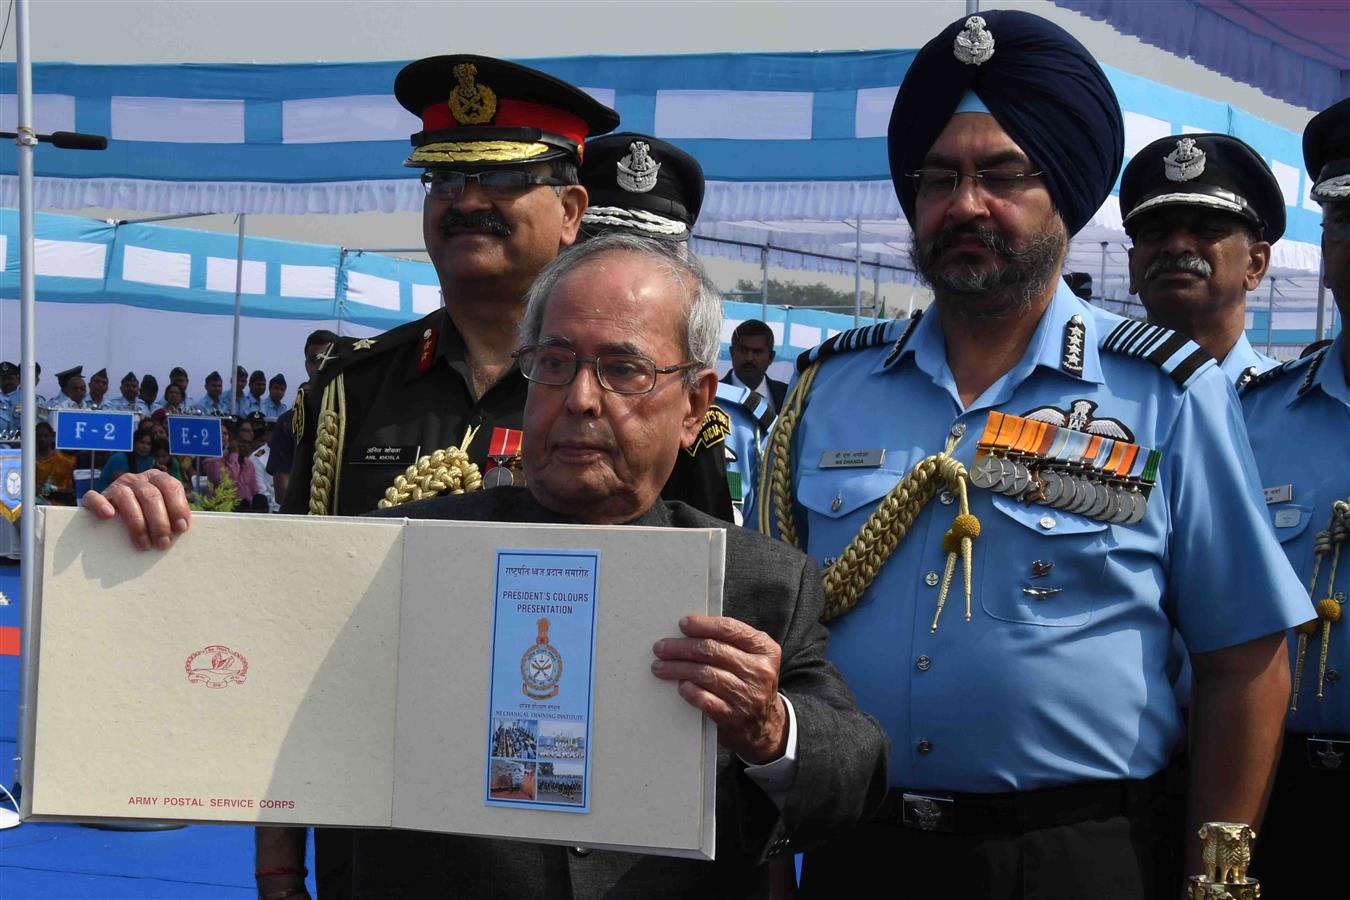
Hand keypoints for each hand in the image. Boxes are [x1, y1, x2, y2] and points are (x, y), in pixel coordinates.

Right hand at [82, 469, 191, 549]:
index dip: (178, 507)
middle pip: (150, 496)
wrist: (114, 512)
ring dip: (137, 523)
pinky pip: (94, 497)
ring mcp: (116, 486)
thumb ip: (172, 515)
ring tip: (144, 545)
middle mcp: (137, 479)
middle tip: (163, 543)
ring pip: (126, 498)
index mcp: (157, 478)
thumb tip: (181, 531)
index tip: (181, 529)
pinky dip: (100, 505)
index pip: (171, 487)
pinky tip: (108, 516)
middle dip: (159, 522)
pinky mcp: (97, 497)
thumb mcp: (162, 511)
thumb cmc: (148, 516)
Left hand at [651, 615, 787, 763]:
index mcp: (765, 649)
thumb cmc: (749, 683)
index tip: (683, 624)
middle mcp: (760, 671)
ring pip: (705, 674)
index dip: (703, 625)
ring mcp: (748, 695)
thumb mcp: (752, 658)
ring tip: (660, 667)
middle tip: (661, 648)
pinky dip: (689, 690)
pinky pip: (705, 699)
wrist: (764, 725)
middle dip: (681, 647)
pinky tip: (680, 686)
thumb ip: (730, 642)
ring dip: (677, 668)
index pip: (729, 629)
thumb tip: (689, 630)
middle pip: (712, 650)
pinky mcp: (734, 717)